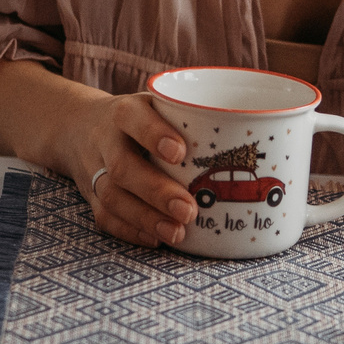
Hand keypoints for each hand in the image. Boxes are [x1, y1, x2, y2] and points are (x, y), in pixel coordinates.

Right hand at [60, 91, 198, 248]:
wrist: (80, 128)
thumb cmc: (139, 118)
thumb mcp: (157, 104)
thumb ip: (194, 116)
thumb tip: (263, 132)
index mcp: (125, 112)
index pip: (133, 119)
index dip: (154, 134)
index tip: (179, 152)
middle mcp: (105, 140)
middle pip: (123, 167)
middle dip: (156, 191)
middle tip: (188, 210)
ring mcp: (95, 170)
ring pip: (112, 197)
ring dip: (145, 218)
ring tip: (177, 232)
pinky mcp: (91, 196)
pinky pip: (105, 217)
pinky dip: (130, 230)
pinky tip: (156, 239)